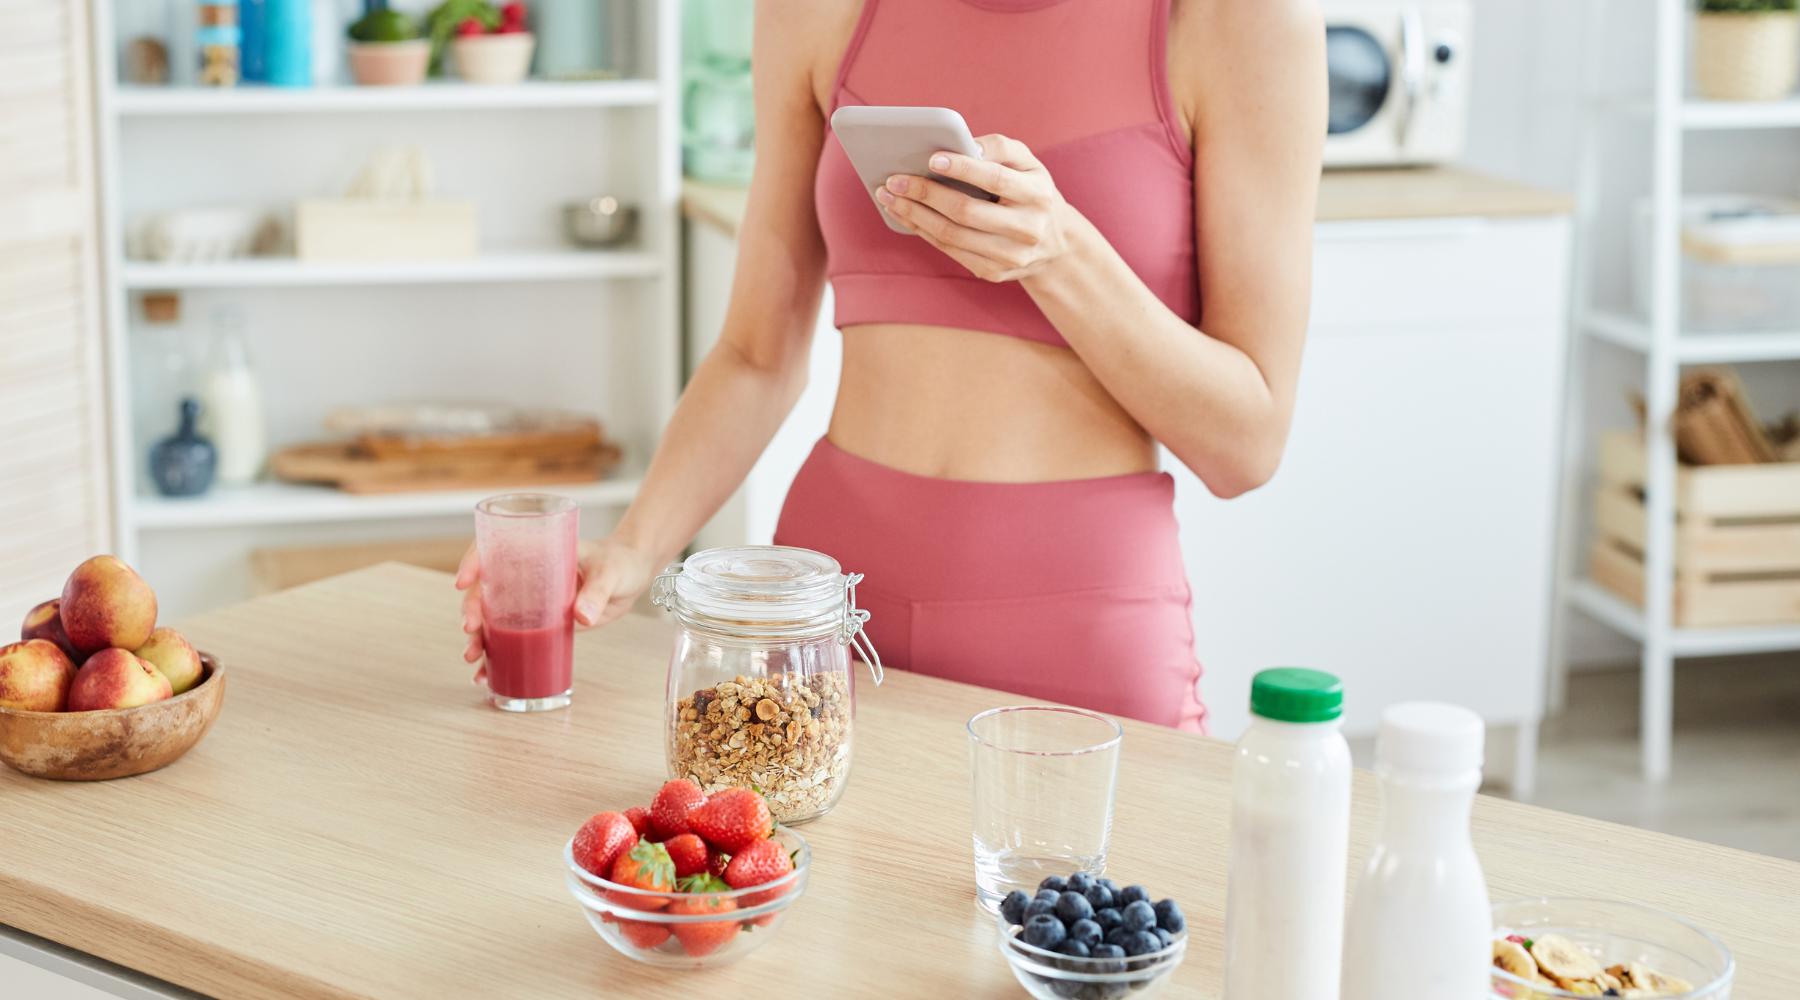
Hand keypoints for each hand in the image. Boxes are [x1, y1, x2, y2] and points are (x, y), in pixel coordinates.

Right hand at [454, 536, 656, 679]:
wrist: (633, 575)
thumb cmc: (620, 562)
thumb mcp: (609, 573)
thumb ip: (597, 593)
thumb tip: (582, 616)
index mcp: (536, 551)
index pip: (494, 549)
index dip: (473, 563)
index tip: (464, 582)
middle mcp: (526, 574)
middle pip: (486, 589)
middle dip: (472, 610)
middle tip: (470, 630)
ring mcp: (531, 599)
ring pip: (493, 617)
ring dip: (479, 638)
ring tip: (472, 658)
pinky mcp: (540, 621)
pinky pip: (513, 636)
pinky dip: (498, 655)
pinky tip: (486, 674)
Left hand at [875, 133, 1078, 283]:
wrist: (1056, 244)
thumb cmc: (1032, 191)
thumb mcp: (1030, 164)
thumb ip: (1001, 148)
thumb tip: (963, 145)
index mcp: (1038, 195)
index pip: (996, 179)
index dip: (963, 169)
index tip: (932, 159)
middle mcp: (1027, 229)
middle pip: (966, 212)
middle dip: (925, 194)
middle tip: (893, 180)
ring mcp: (1010, 256)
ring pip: (952, 236)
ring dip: (914, 215)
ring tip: (888, 197)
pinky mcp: (993, 272)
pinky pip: (950, 251)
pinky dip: (923, 231)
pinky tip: (904, 215)